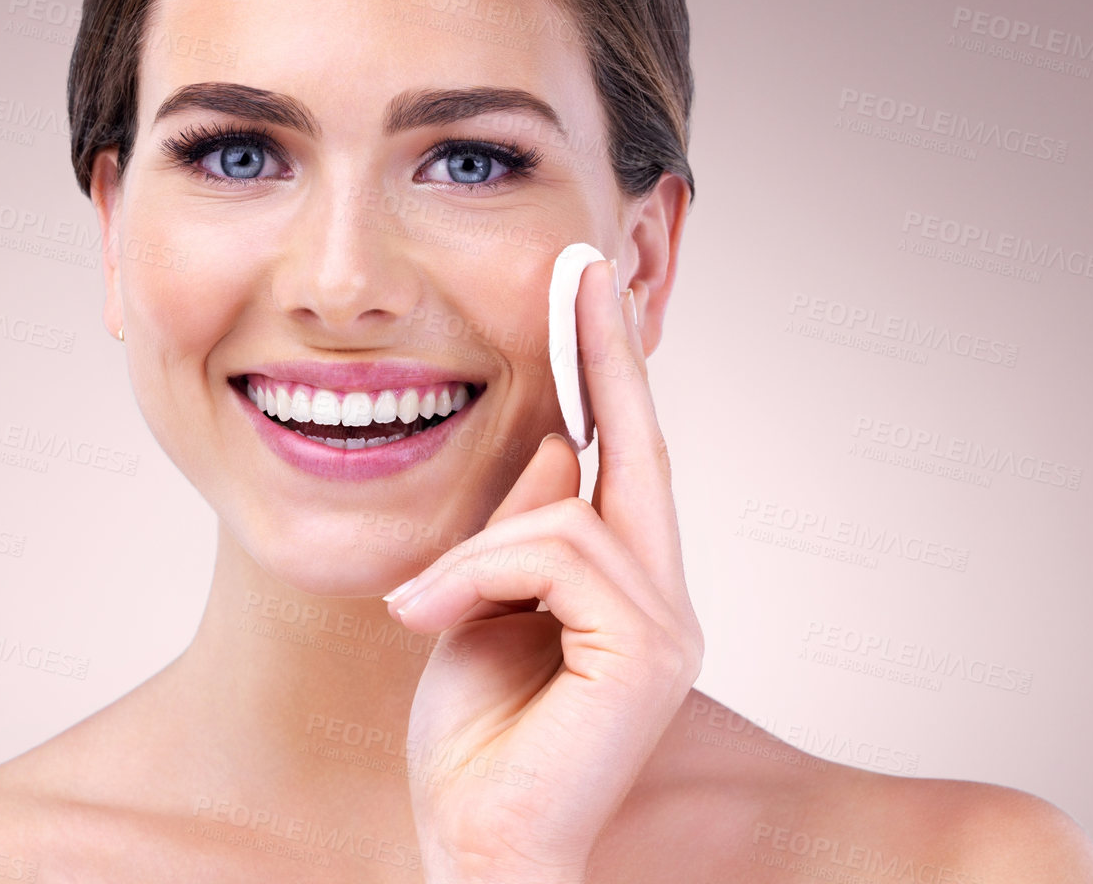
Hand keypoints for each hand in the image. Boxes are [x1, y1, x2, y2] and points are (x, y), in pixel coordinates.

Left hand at [385, 257, 703, 883]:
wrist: (473, 843)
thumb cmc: (474, 740)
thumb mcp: (478, 607)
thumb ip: (519, 533)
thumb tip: (545, 447)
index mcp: (624, 585)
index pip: (622, 455)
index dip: (607, 370)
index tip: (587, 290)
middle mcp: (662, 597)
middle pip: (636, 446)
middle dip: (605, 351)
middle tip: (581, 265)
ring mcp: (666, 623)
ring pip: (565, 513)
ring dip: (477, 552)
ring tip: (426, 611)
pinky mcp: (648, 651)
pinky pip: (552, 556)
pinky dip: (477, 577)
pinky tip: (430, 620)